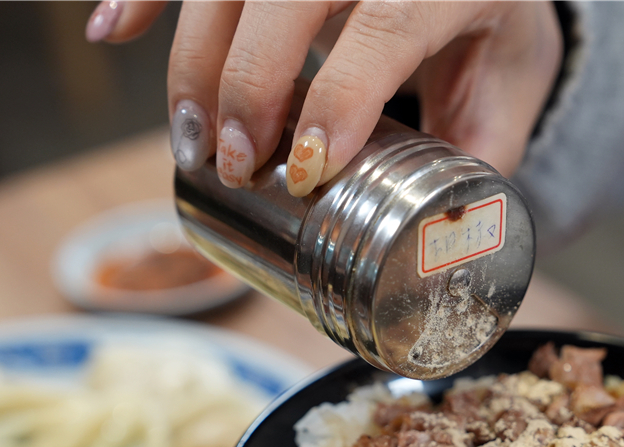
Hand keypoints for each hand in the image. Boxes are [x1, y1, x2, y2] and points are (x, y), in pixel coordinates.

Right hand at [87, 1, 562, 192]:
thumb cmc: (500, 34)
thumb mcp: (510, 97)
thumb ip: (480, 164)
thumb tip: (440, 245)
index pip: (387, 24)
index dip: (340, 97)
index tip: (302, 170)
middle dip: (249, 82)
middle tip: (234, 163)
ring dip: (197, 55)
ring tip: (190, 138)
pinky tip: (114, 31)